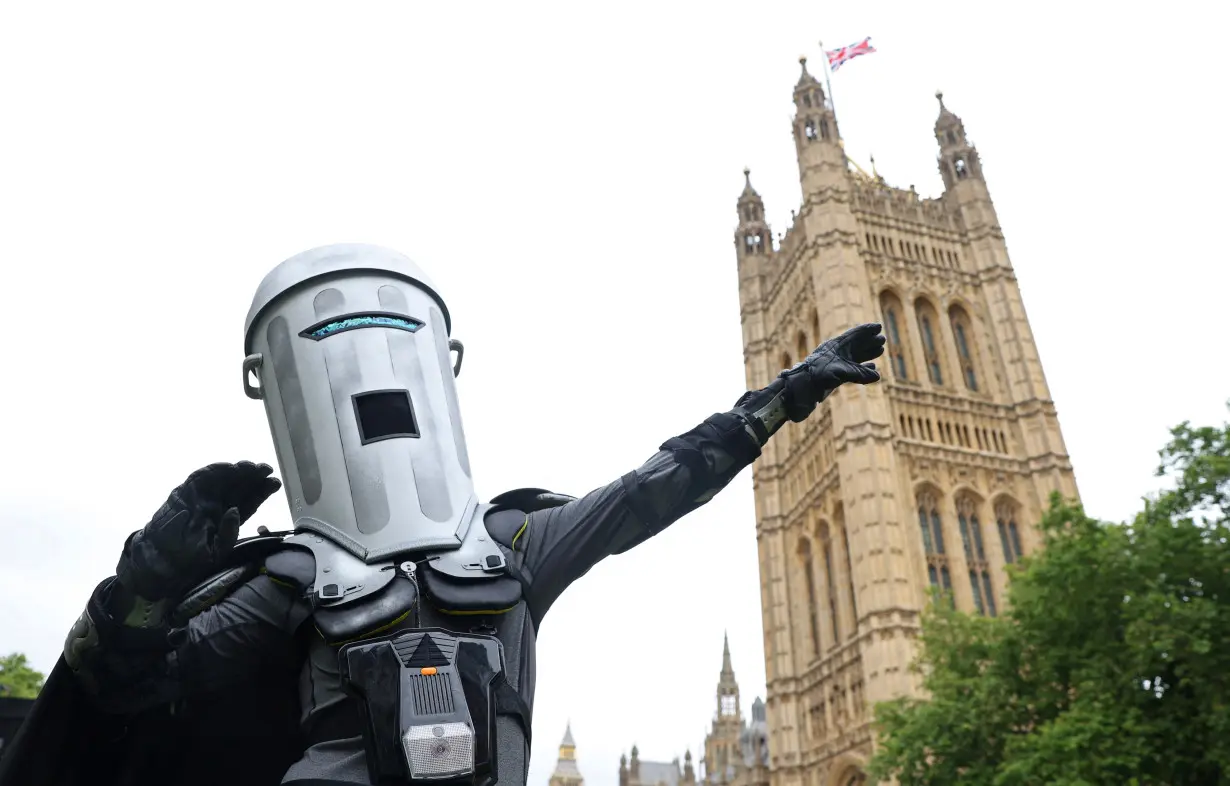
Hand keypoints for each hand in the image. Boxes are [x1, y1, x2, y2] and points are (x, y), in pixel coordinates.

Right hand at [115, 462, 281, 600]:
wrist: (156, 558)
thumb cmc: (186, 559)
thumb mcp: (214, 553)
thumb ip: (228, 535)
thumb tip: (234, 510)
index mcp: (225, 518)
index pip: (248, 502)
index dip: (261, 492)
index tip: (275, 483)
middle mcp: (216, 505)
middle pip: (240, 487)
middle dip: (254, 477)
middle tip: (267, 470)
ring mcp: (201, 497)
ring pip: (225, 480)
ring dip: (239, 471)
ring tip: (253, 466)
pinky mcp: (186, 492)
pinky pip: (203, 478)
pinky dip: (216, 470)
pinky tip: (231, 467)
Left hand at [778, 323, 884, 421]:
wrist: (800, 389)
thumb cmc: (816, 376)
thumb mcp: (839, 373)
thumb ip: (858, 373)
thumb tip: (877, 376)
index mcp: (835, 346)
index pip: (854, 334)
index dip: (866, 330)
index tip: (879, 327)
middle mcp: (836, 353)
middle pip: (856, 344)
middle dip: (869, 341)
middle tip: (882, 339)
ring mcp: (835, 364)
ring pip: (855, 356)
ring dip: (868, 354)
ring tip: (880, 350)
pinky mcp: (835, 376)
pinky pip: (853, 369)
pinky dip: (863, 368)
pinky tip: (872, 369)